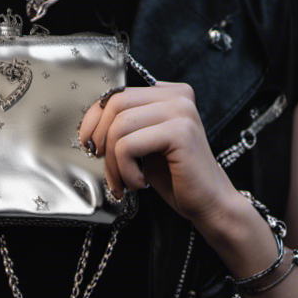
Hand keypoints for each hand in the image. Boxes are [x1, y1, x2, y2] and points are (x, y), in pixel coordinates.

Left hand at [77, 82, 236, 234]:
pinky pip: (129, 145)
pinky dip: (125, 169)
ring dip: (113, 161)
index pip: (119, 93)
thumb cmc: (176, 178)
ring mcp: (181, 111)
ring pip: (120, 126)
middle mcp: (177, 96)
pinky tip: (140, 182)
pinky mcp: (180, 132)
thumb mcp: (145, 143)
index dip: (95, 116)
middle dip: (101, 139)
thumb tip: (90, 124)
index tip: (87, 141)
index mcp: (168, 93)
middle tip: (103, 165)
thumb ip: (126, 125)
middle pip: (117, 104)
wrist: (210, 205)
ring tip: (124, 181)